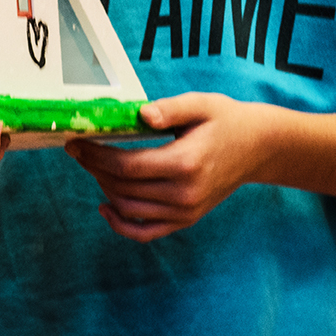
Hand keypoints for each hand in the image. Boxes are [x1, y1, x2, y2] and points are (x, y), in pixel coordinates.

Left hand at [64, 93, 262, 241]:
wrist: (259, 147)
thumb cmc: (227, 121)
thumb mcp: (201, 104)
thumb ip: (169, 108)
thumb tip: (141, 114)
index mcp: (185, 163)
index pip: (127, 166)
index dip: (95, 156)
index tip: (76, 143)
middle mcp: (184, 193)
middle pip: (123, 187)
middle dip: (94, 168)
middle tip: (79, 150)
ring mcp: (186, 211)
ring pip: (129, 209)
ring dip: (104, 188)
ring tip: (93, 167)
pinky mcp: (186, 219)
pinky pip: (146, 231)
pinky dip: (121, 224)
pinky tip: (105, 206)